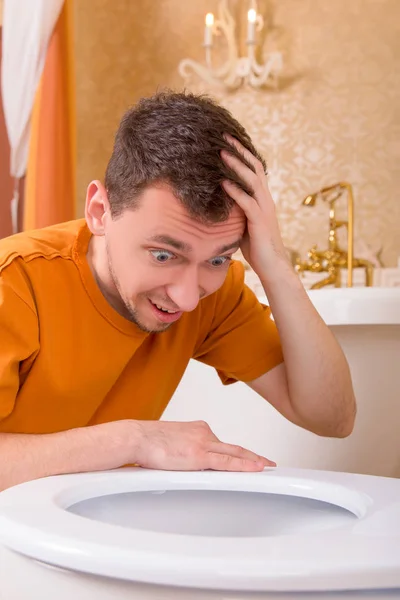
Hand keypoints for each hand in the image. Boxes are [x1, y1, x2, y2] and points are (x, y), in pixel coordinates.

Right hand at [132, 419, 275, 470]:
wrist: (136, 438)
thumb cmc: (146, 442)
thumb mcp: (171, 442)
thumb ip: (183, 449)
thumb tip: (183, 461)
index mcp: (196, 429)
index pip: (221, 442)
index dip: (237, 451)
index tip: (247, 455)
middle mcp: (204, 433)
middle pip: (234, 447)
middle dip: (252, 455)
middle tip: (266, 462)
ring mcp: (203, 444)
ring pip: (235, 453)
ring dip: (252, 461)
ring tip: (266, 468)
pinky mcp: (200, 456)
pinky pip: (227, 462)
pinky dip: (244, 465)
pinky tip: (256, 469)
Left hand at [221, 134, 287, 277]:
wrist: (273, 266)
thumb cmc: (257, 248)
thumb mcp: (243, 224)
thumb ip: (235, 210)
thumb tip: (216, 203)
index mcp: (262, 199)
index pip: (254, 169)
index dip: (243, 154)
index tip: (228, 141)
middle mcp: (266, 200)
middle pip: (254, 168)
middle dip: (239, 151)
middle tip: (223, 137)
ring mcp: (264, 209)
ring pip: (252, 181)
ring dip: (235, 166)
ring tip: (221, 154)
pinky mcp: (260, 221)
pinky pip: (247, 202)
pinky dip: (235, 191)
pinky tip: (222, 182)